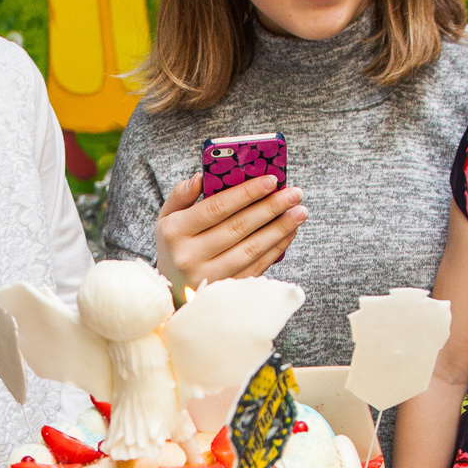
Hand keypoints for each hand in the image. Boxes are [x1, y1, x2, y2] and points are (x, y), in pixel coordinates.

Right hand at [156, 171, 305, 290]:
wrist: (172, 289)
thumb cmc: (175, 244)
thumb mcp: (167, 218)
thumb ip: (181, 195)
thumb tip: (201, 177)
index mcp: (174, 232)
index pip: (216, 208)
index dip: (246, 193)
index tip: (271, 180)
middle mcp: (190, 256)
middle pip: (238, 227)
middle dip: (271, 208)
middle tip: (295, 194)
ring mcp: (209, 277)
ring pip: (251, 249)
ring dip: (279, 229)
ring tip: (299, 212)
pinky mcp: (225, 290)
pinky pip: (256, 267)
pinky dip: (276, 249)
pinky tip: (289, 233)